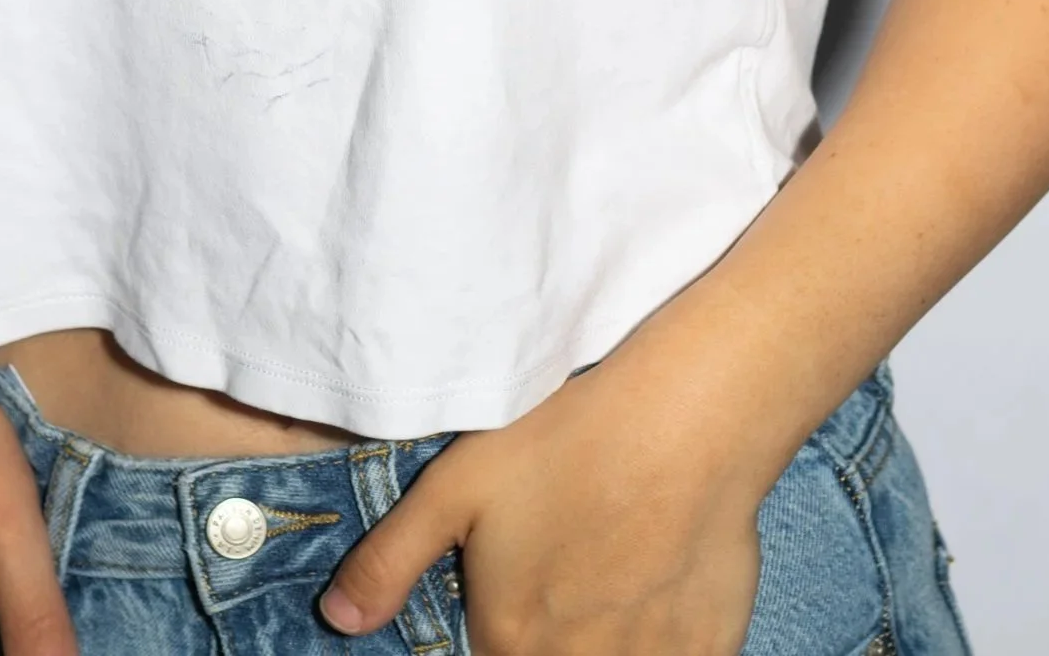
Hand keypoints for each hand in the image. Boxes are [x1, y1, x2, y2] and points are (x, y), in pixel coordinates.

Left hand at [319, 349, 767, 655]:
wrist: (686, 417)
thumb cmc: (567, 442)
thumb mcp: (455, 486)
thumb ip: (389, 561)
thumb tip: (338, 621)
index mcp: (511, 643)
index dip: (496, 630)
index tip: (512, 594)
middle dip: (546, 637)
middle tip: (565, 567)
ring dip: (600, 641)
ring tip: (607, 574)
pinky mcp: (711, 649)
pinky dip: (658, 639)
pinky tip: (656, 582)